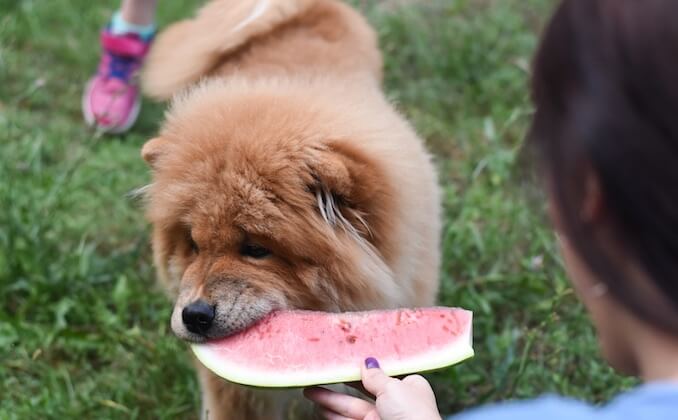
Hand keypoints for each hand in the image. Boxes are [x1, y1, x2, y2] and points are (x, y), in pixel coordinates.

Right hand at [304, 357, 441, 419]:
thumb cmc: (411, 414)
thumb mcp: (392, 387)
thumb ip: (375, 375)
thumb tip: (367, 362)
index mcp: (409, 386)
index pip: (384, 372)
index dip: (365, 365)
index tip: (347, 356)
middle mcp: (395, 402)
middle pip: (362, 388)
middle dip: (341, 381)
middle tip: (321, 373)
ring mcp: (381, 418)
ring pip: (351, 406)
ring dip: (330, 399)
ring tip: (310, 391)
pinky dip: (333, 415)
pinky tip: (320, 409)